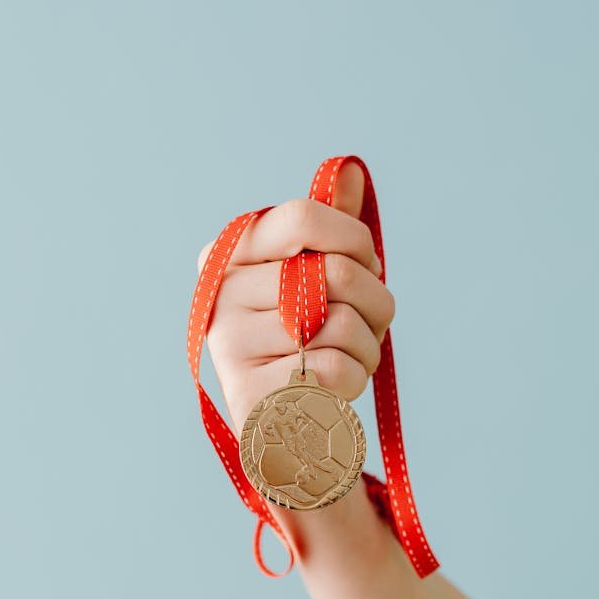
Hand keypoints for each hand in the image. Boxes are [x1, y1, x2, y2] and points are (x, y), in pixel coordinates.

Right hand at [196, 162, 395, 438]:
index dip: (355, 239)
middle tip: (372, 321)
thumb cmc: (306, 342)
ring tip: (350, 357)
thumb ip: (329, 230)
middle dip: (376, 300)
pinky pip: (338, 369)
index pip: (304, 217)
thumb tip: (350, 171)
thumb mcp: (317, 281)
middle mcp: (221, 298)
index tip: (367, 264)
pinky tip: (336, 389)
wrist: (288, 427)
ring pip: (343, 324)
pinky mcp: (254, 398)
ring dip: (369, 346)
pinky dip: (356, 379)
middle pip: (335, 272)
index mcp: (229, 256)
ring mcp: (232, 349)